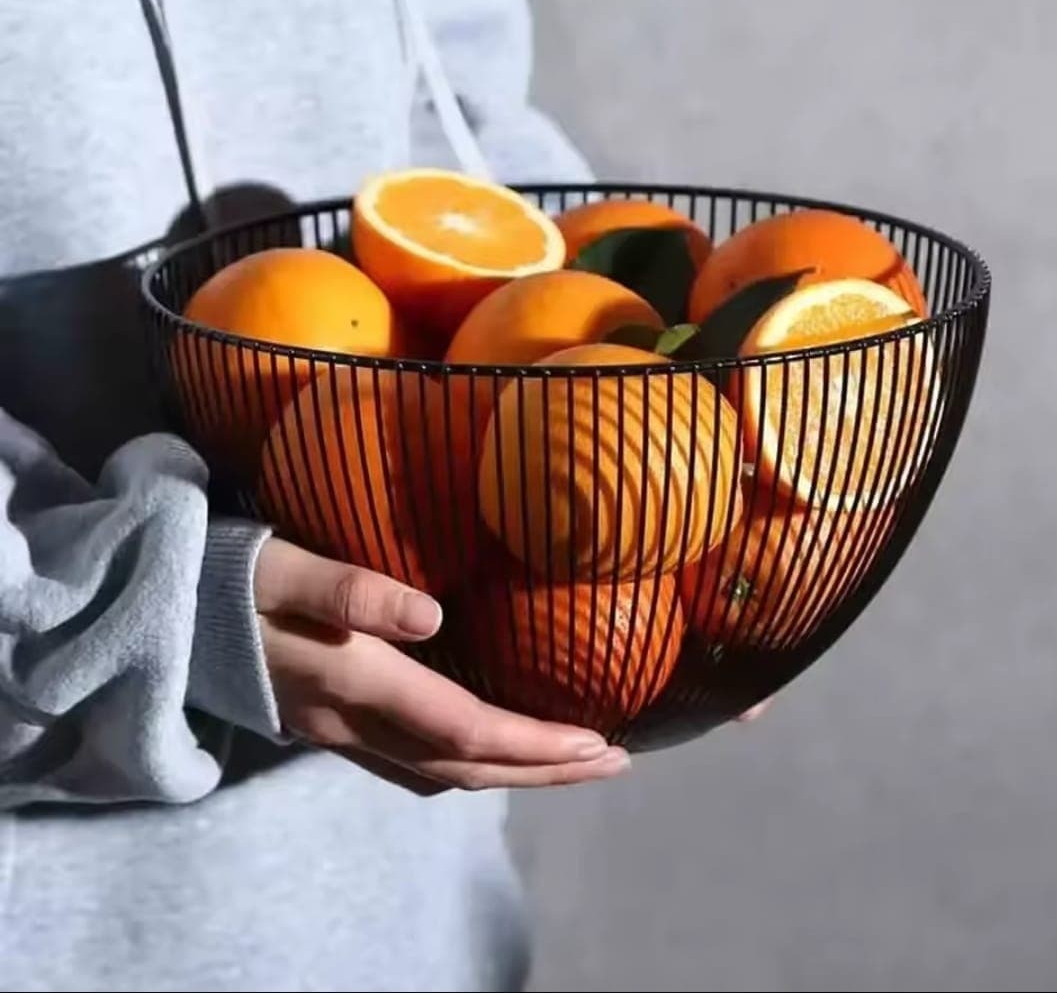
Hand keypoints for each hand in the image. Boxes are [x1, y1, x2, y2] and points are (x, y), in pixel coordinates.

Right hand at [254, 537, 631, 795]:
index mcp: (357, 681)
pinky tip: (485, 749)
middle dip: (543, 773)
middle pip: (464, 770)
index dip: (536, 745)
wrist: (159, 609)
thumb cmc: (228, 574)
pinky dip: (465, 766)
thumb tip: (430, 615)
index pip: (466, 733)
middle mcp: (353, 723)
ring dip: (510, 776)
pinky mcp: (327, 727)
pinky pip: (411, 766)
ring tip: (566, 761)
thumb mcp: (284, 564)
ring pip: (438, 777)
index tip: (600, 742)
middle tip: (612, 764)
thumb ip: (351, 588)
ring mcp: (337, 734)